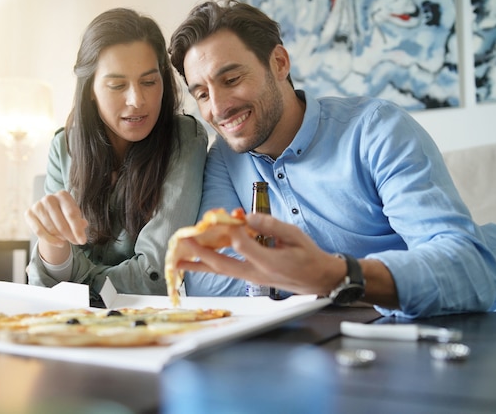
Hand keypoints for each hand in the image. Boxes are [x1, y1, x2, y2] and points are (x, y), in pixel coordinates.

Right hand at [24, 190, 88, 263]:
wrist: (50, 213)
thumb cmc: (66, 214)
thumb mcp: (75, 216)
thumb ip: (80, 221)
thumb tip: (84, 224)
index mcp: (63, 195)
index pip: (71, 214)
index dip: (77, 229)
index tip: (83, 241)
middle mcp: (49, 198)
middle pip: (61, 224)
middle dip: (70, 236)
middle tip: (76, 242)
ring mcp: (38, 205)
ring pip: (51, 229)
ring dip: (61, 238)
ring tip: (67, 239)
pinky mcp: (29, 214)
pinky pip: (39, 232)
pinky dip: (51, 240)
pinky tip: (60, 244)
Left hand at [177, 213, 343, 295]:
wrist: (317, 279)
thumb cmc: (307, 255)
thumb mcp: (294, 235)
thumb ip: (271, 225)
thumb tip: (247, 217)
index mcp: (270, 261)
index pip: (242, 246)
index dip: (230, 230)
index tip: (222, 216)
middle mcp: (256, 272)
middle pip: (222, 264)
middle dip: (200, 253)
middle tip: (182, 244)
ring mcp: (251, 278)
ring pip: (220, 271)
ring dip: (198, 264)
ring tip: (178, 260)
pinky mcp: (250, 278)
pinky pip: (225, 272)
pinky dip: (209, 266)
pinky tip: (197, 263)